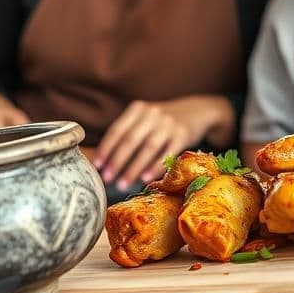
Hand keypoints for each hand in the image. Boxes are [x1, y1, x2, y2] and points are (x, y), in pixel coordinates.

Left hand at [94, 95, 233, 190]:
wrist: (196, 111)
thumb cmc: (162, 120)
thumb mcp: (145, 117)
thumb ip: (128, 131)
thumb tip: (103, 159)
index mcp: (138, 108)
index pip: (117, 129)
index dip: (106, 148)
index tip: (97, 165)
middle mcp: (152, 113)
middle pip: (130, 140)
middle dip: (117, 161)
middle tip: (106, 178)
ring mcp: (169, 123)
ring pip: (147, 148)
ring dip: (133, 168)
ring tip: (122, 184)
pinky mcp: (183, 135)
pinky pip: (166, 154)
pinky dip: (154, 167)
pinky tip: (144, 179)